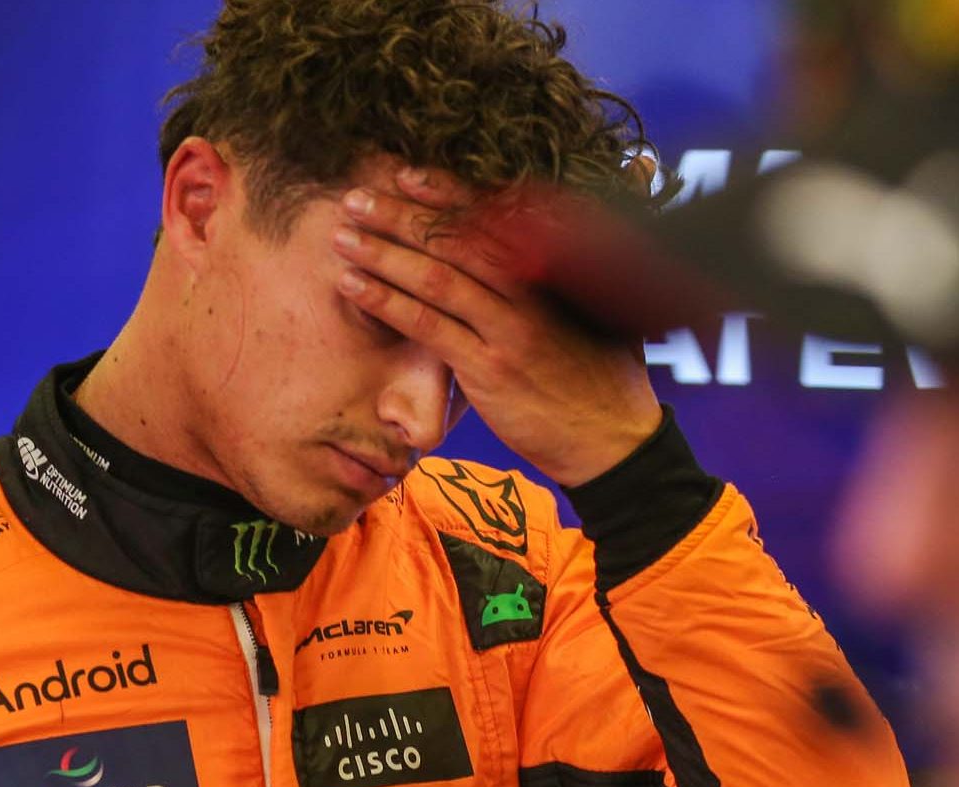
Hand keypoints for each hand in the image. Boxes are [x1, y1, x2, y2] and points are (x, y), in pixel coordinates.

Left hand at [332, 167, 661, 486]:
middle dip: (402, 214)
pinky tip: (353, 287)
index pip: (495, 214)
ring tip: (343, 237)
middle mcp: (534, 287)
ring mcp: (510, 328)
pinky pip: (428, 326)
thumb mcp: (609, 305)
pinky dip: (386, 302)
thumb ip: (584, 263)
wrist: (615, 441)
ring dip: (383, 253)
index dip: (447, 191)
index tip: (407, 175)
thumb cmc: (607, 374)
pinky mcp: (489, 369)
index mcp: (559, 266)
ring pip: (436, 277)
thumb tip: (609, 202)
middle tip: (356, 197)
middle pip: (457, 238)